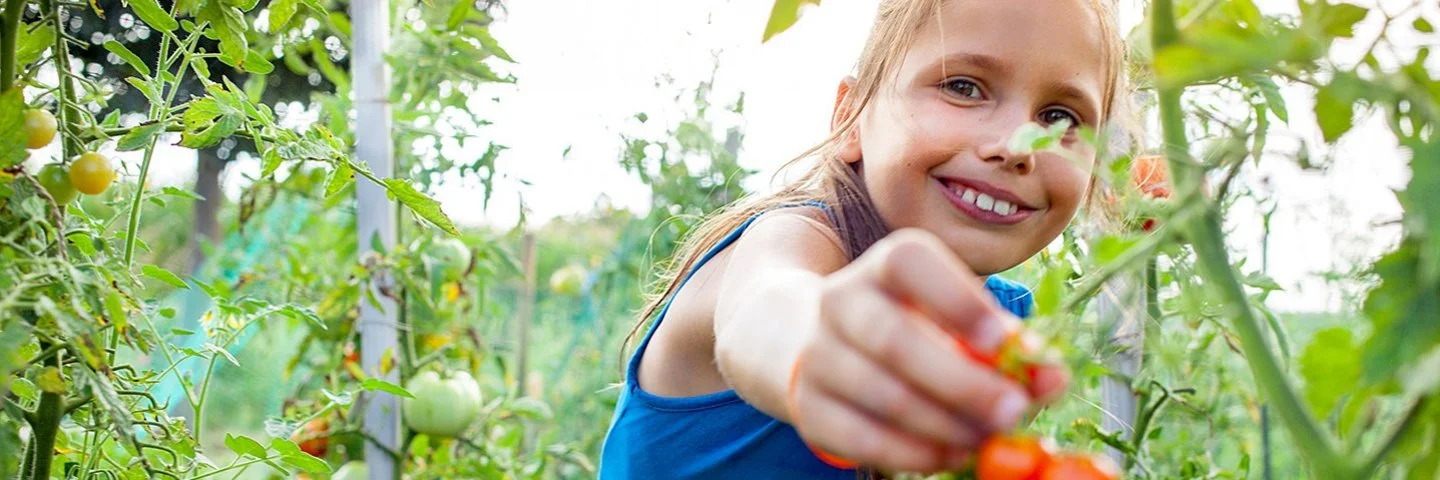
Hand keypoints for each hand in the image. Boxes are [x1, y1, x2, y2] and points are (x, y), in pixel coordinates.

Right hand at [786, 229, 1068, 472]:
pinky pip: (859, 437)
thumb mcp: (957, 321)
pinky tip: (948, 456)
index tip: (1004, 341)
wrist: (821, 343)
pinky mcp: (808, 405)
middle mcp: (841, 300)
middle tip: (1012, 412)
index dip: (957, 300)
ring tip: (984, 438)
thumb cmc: (915, 328)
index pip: (910, 263)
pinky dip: (910, 453)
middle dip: (960, 382)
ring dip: (942, 425)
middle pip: (894, 339)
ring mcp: (818, 354)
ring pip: (880, 394)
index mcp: (886, 265)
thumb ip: (1008, 348)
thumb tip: (1052, 377)